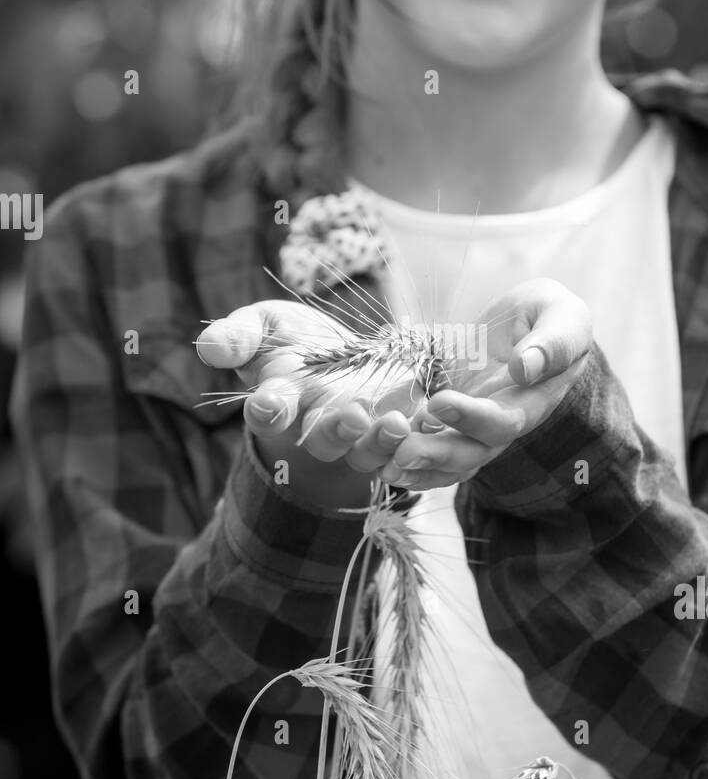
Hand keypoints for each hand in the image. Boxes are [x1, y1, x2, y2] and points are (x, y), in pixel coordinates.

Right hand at [195, 301, 417, 503]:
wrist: (345, 352)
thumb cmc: (292, 339)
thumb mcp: (262, 326)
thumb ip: (237, 337)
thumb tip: (208, 346)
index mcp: (280, 403)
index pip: (268, 413)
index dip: (268, 411)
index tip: (269, 404)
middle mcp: (318, 427)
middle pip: (323, 439)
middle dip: (336, 430)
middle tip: (351, 416)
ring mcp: (360, 434)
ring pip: (367, 452)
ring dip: (380, 442)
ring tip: (394, 423)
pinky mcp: (399, 430)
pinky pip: (408, 449)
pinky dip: (418, 443)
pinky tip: (428, 426)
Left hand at [379, 279, 591, 491]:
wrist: (529, 322)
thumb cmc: (552, 317)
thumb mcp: (564, 318)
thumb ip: (553, 343)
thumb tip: (525, 367)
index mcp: (529, 403)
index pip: (504, 423)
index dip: (473, 418)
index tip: (440, 401)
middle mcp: (497, 424)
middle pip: (469, 454)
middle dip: (436, 456)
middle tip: (402, 451)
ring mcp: (468, 426)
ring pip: (443, 462)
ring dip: (414, 468)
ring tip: (383, 466)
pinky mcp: (441, 416)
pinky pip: (421, 445)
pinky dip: (397, 453)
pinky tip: (373, 454)